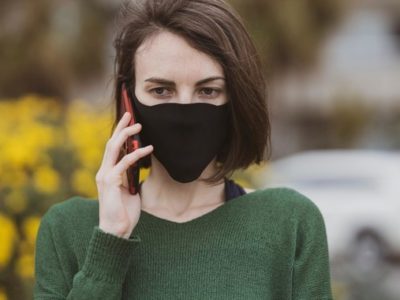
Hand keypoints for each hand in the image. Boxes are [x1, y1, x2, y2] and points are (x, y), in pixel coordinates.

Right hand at [95, 112, 152, 238]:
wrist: (117, 230)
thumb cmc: (124, 212)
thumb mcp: (130, 190)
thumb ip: (131, 177)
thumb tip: (140, 165)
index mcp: (108, 173)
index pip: (113, 149)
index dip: (119, 134)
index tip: (127, 122)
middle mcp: (104, 172)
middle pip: (111, 143)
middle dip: (120, 127)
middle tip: (130, 114)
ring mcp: (105, 176)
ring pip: (114, 148)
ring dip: (126, 135)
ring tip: (139, 126)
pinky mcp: (110, 182)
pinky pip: (124, 163)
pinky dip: (136, 154)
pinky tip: (148, 148)